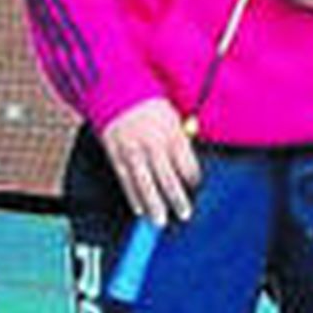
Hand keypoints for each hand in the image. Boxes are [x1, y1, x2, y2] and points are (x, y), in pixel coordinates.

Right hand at [101, 98, 200, 226]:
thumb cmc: (149, 103)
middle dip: (177, 198)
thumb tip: (189, 158)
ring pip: (146, 184)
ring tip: (160, 221)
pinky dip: (133, 197)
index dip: (193, 178)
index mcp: (171, 133)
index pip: (186, 163)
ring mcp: (134, 152)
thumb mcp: (172, 116)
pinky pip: (126, 181)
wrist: (118, 92)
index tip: (196, 187)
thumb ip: (180, 138)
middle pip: (168, 178)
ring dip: (154, 205)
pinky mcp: (117, 156)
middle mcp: (154, 145)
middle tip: (184, 214)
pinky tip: (139, 209)